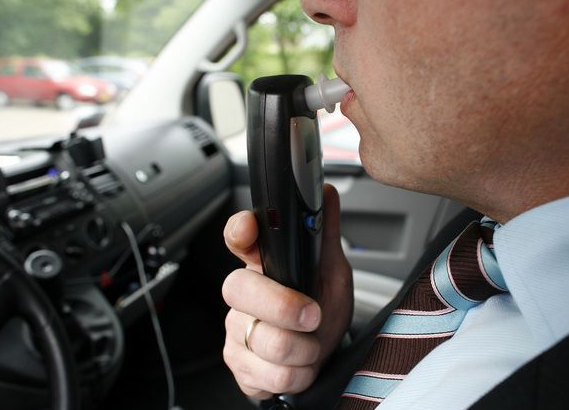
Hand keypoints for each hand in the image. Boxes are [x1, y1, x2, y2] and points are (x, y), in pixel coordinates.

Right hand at [222, 184, 352, 398]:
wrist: (320, 356)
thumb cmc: (321, 309)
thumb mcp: (332, 272)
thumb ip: (325, 236)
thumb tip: (325, 192)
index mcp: (264, 265)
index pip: (238, 238)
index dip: (239, 231)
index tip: (248, 227)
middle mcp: (244, 294)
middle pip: (240, 290)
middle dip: (283, 306)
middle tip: (313, 314)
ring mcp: (236, 329)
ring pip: (263, 340)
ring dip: (303, 348)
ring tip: (312, 343)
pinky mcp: (238, 364)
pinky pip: (266, 374)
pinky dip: (297, 374)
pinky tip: (301, 365)